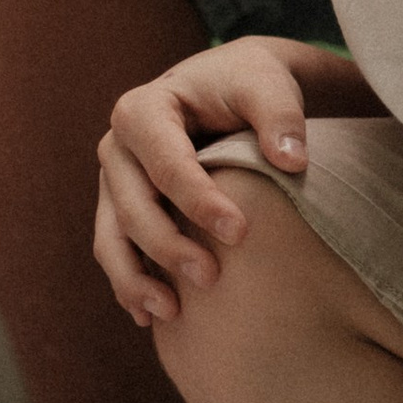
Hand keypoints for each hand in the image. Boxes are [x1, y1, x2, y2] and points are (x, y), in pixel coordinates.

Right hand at [92, 40, 322, 327]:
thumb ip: (280, 117)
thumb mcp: (267, 85)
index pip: (166, 164)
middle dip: (167, 246)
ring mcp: (113, 182)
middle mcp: (116, 147)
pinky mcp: (120, 209)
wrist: (228, 90)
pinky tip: (151, 316)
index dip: (198, 201)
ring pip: (111, 237)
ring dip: (135, 279)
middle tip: (212, 278)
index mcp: (143, 110)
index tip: (240, 234)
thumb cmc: (248, 85)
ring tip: (172, 312)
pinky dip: (128, 284)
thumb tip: (292, 161)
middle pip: (132, 205)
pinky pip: (114, 251)